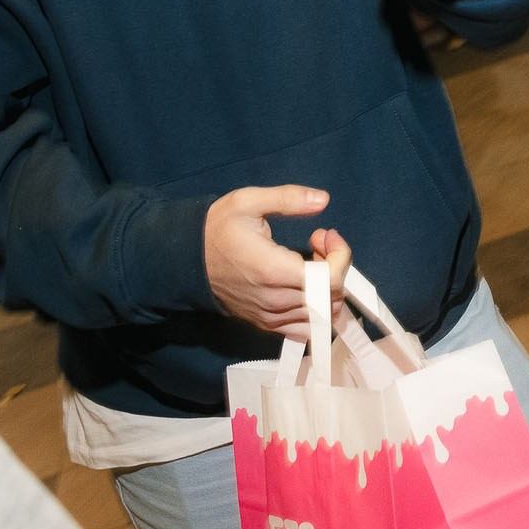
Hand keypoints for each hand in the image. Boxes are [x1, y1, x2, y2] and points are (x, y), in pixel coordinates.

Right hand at [204, 185, 350, 336]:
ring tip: (310, 262)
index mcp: (274, 271)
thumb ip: (288, 199)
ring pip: (323, 315)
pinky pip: (306, 330)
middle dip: (335, 266)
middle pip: (332, 298)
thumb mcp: (249, 202)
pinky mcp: (268, 325)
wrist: (187, 261)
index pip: (330, 280)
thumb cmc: (218, 229)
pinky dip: (316, 310)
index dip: (341, 255)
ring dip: (327, 287)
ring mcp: (272, 317)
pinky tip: (305, 286)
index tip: (327, 234)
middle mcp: (276, 301)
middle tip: (318, 243)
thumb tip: (324, 199)